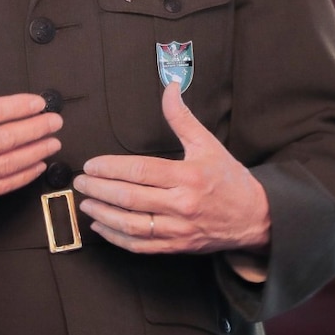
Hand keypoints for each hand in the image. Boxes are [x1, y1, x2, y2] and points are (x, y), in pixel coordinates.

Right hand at [0, 45, 62, 223]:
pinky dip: (22, 177)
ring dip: (35, 152)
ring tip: (54, 142)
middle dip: (35, 128)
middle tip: (55, 120)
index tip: (38, 102)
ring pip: (7, 163)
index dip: (18, 107)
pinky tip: (38, 167)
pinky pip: (0, 186)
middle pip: (4, 138)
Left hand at [73, 82, 270, 253]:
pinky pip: (139, 245)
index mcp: (188, 176)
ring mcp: (178, 229)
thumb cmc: (229, 179)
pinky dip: (115, 237)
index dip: (111, 168)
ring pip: (130, 224)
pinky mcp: (175, 247)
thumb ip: (182, 118)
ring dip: (102, 214)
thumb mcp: (207, 144)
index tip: (92, 165)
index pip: (141, 171)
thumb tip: (169, 87)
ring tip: (85, 203)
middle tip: (80, 182)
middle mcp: (182, 204)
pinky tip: (100, 226)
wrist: (255, 217)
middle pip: (130, 197)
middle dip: (99, 189)